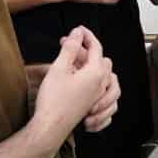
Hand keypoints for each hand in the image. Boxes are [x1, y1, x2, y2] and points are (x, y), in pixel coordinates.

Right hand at [29, 28, 117, 154]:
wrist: (50, 127)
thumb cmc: (53, 100)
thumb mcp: (59, 68)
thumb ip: (71, 48)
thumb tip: (78, 33)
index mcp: (95, 73)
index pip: (96, 47)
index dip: (87, 36)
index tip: (78, 30)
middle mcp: (101, 85)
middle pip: (103, 61)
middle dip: (88, 51)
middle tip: (71, 47)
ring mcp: (99, 97)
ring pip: (107, 77)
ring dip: (94, 68)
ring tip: (77, 66)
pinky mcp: (94, 108)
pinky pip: (105, 96)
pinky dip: (98, 89)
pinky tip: (84, 86)